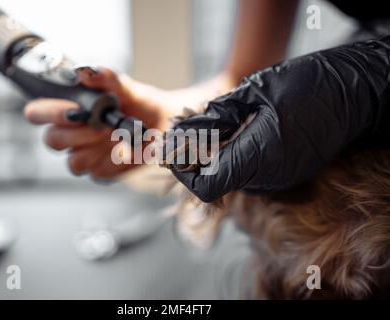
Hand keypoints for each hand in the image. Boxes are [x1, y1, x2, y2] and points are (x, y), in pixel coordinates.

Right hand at [24, 67, 172, 178]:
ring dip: (95, 149)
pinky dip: (116, 161)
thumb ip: (106, 78)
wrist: (166, 123)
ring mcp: (86, 155)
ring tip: (116, 135)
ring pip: (73, 162)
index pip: (37, 113)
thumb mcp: (126, 87)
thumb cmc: (140, 103)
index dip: (47, 113)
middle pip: (52, 140)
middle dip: (77, 133)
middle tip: (101, 124)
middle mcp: (72, 135)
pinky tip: (128, 149)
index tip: (72, 109)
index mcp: (69, 110)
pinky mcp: (102, 171)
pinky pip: (99, 172)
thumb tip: (86, 71)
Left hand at [168, 37, 389, 201]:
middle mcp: (268, 176)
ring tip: (212, 127)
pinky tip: (236, 133)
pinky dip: (235, 156)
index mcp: (259, 156)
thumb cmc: (308, 85)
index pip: (207, 187)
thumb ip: (217, 116)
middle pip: (217, 182)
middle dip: (196, 159)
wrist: (355, 94)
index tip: (176, 150)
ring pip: (232, 177)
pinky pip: (250, 172)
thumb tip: (184, 132)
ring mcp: (280, 178)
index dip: (185, 172)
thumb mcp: (255, 91)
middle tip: (186, 130)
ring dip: (216, 156)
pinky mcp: (286, 174)